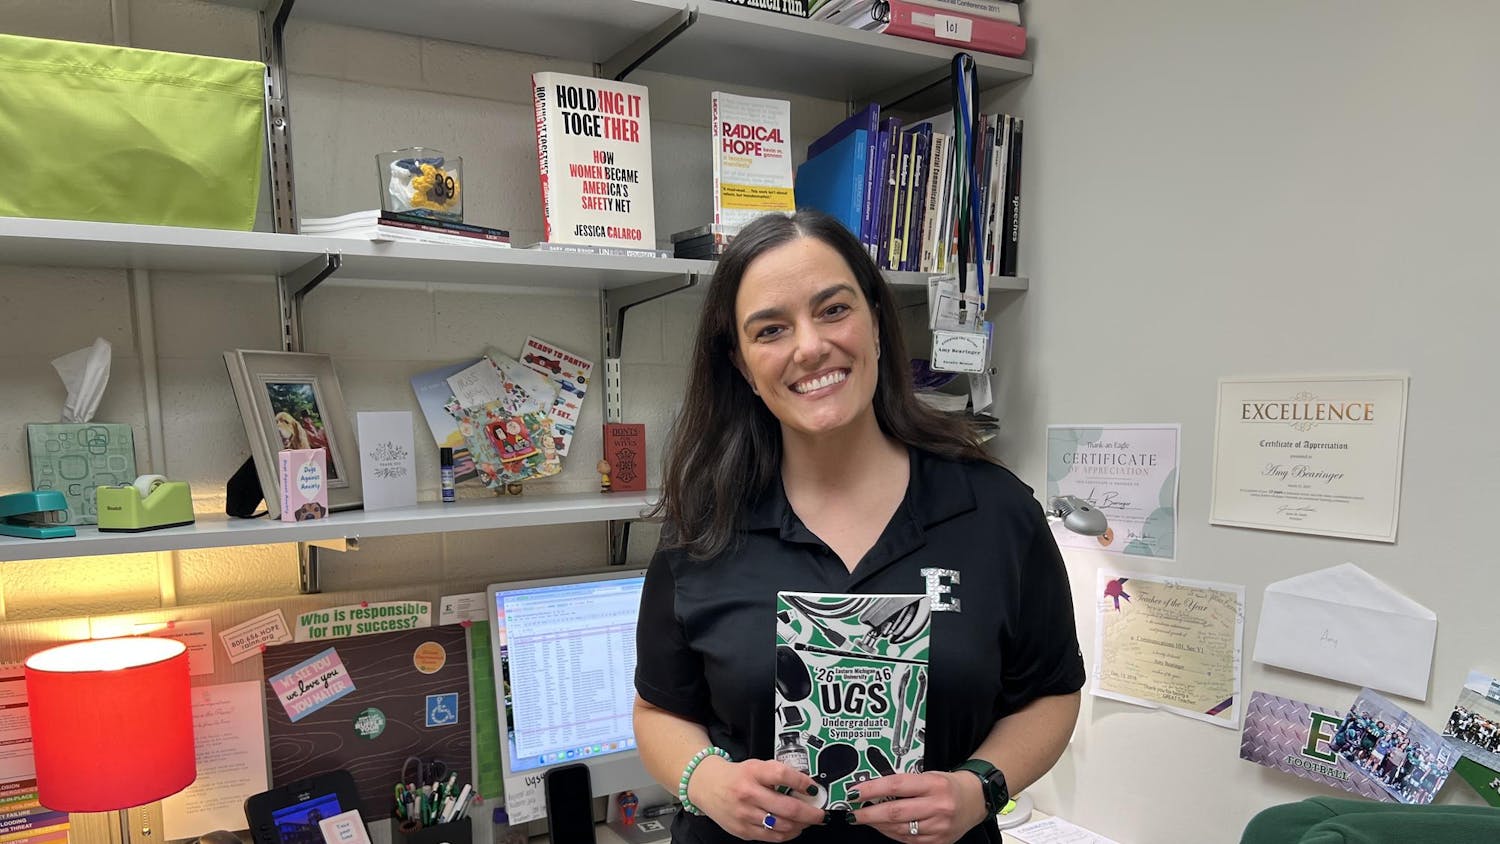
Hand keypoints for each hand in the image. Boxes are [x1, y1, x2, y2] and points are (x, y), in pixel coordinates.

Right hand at [688, 756, 825, 840]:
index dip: (802, 782)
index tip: (814, 788)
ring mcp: (744, 814)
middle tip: (819, 813)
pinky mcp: (742, 830)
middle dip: (810, 813)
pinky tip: (793, 829)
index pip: (782, 775)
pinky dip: (787, 834)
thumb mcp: (756, 766)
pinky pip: (772, 837)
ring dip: (801, 825)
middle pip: (787, 807)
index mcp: (753, 772)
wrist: (707, 786)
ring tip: (808, 821)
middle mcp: (748, 794)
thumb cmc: (736, 776)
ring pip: (782, 826)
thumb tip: (806, 787)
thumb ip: (778, 774)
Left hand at [848, 771, 987, 843]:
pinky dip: (892, 834)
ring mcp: (939, 827)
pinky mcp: (939, 842)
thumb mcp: (928, 775)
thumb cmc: (947, 785)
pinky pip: (908, 840)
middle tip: (852, 813)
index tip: (854, 792)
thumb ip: (903, 783)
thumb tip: (871, 789)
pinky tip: (883, 827)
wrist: (975, 800)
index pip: (896, 785)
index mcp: (934, 784)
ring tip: (864, 819)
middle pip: (895, 812)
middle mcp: (938, 806)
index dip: (872, 789)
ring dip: (877, 825)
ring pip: (899, 829)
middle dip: (868, 814)